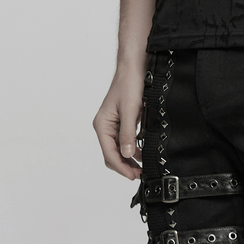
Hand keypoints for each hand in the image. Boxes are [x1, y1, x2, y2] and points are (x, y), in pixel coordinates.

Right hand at [93, 59, 145, 179]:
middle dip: (124, 166)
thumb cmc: (129, 84)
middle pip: (111, 154)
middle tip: (139, 174)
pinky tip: (141, 152)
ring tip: (141, 167)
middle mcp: (104, 126)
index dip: (121, 167)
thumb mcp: (130, 111)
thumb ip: (128, 134)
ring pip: (117, 149)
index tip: (133, 175)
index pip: (109, 153)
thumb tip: (127, 154)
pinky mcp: (121, 121)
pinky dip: (131, 149)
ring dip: (128, 159)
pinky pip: (123, 140)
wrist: (134, 67)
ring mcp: (112, 124)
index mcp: (102, 125)